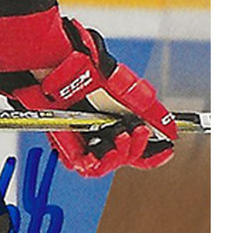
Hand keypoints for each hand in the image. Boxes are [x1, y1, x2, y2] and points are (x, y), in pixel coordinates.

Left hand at [8, 19, 175, 178]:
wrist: (61, 67)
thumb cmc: (87, 70)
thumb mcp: (127, 89)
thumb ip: (150, 110)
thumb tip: (171, 129)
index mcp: (115, 122)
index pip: (138, 146)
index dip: (154, 151)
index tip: (168, 148)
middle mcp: (100, 133)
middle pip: (125, 157)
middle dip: (137, 148)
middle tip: (139, 132)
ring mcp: (83, 140)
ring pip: (106, 165)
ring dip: (121, 155)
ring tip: (122, 137)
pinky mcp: (65, 144)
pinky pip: (83, 165)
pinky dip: (98, 161)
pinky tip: (107, 149)